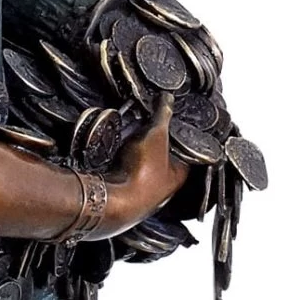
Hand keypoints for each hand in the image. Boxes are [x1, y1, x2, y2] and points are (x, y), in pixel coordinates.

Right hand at [96, 103, 191, 235]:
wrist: (112, 200)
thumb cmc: (141, 174)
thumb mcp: (156, 134)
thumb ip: (162, 114)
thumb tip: (167, 99)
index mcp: (179, 174)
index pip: (186, 152)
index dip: (179, 135)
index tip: (171, 122)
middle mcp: (164, 188)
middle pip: (162, 159)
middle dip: (153, 142)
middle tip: (143, 127)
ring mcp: (142, 195)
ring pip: (142, 168)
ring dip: (135, 153)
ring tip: (127, 137)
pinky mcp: (122, 196)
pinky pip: (123, 174)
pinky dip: (120, 163)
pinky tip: (114, 155)